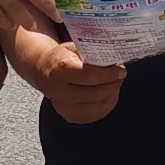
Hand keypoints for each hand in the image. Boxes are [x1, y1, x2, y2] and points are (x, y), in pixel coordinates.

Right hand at [10, 25, 124, 123]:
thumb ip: (92, 53)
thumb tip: (114, 57)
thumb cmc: (62, 58)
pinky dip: (107, 104)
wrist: (44, 71)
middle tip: (120, 75)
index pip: (90, 75)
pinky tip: (109, 94)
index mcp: (60, 70)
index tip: (121, 70)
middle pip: (96, 92)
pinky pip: (96, 114)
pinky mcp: (70, 116)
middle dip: (113, 83)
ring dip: (112, 93)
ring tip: (115, 83)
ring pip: (98, 105)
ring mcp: (64, 107)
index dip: (109, 74)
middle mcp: (59, 91)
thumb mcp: (74, 47)